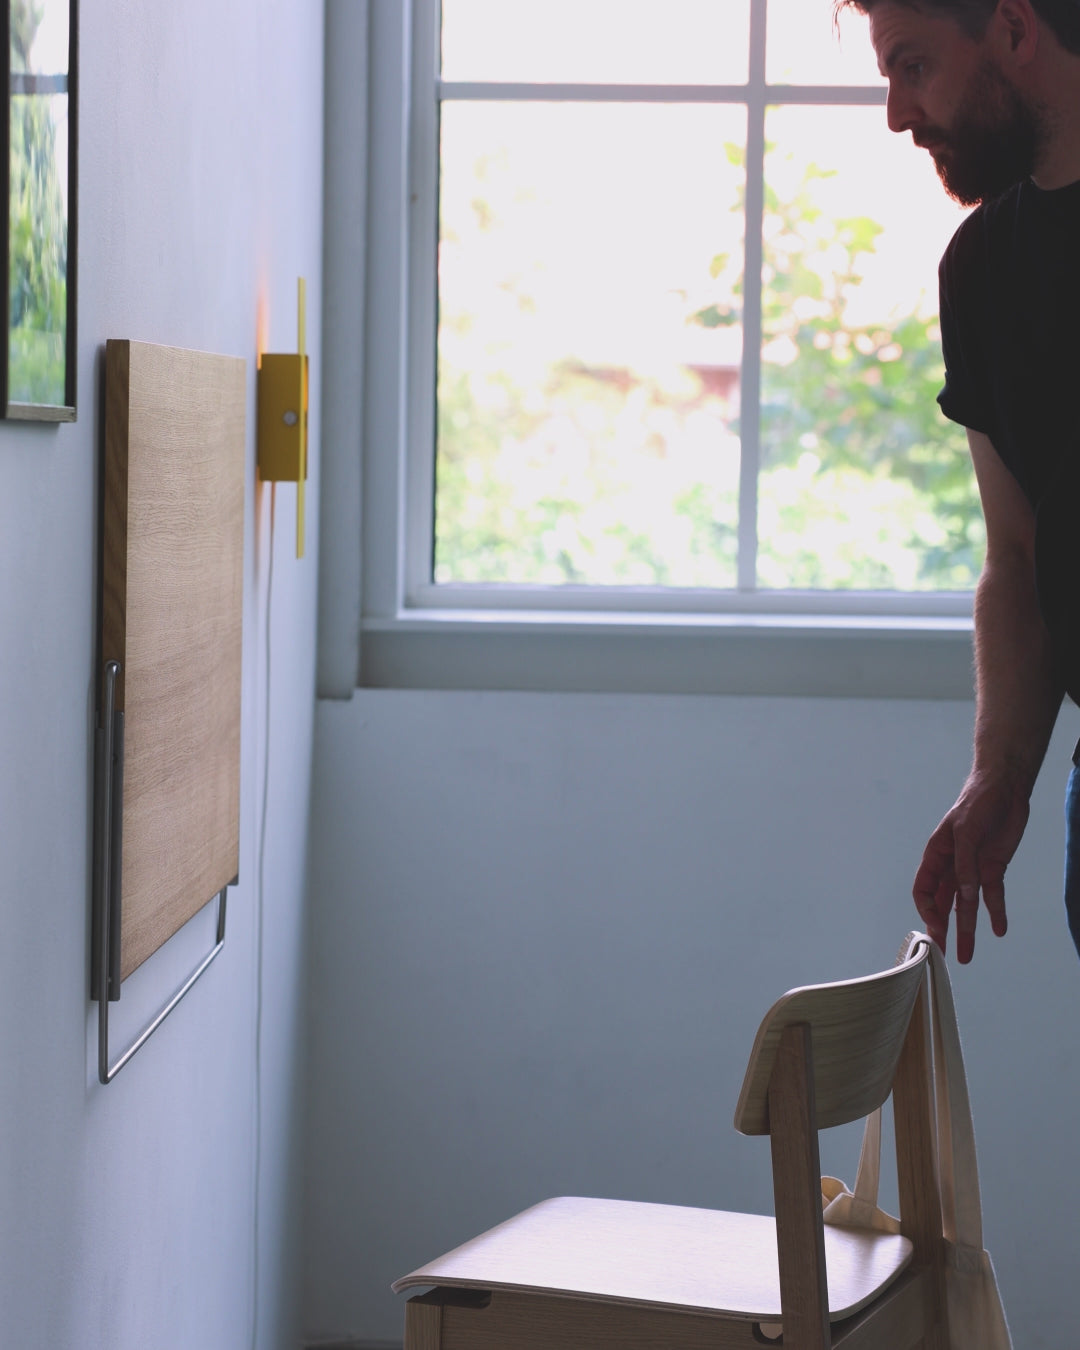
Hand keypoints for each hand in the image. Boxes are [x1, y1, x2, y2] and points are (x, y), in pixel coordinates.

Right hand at [912, 772, 1029, 962]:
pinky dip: (996, 912)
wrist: (1005, 789)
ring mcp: (972, 869)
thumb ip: (964, 865)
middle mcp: (952, 866)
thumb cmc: (977, 803)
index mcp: (936, 855)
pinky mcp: (993, 869)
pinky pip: (992, 895)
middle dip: (942, 928)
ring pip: (966, 906)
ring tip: (966, 955)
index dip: (927, 910)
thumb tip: (964, 897)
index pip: (924, 890)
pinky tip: (999, 929)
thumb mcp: (967, 832)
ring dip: (967, 930)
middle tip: (943, 954)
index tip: (935, 928)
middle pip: (942, 903)